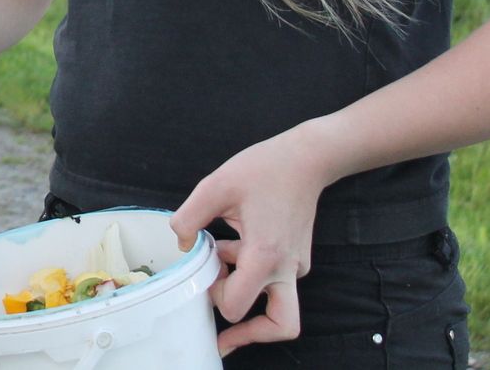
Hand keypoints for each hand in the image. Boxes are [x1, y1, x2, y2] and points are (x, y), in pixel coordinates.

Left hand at [170, 127, 336, 355]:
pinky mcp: (297, 259)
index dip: (214, 297)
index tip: (204, 273)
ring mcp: (296, 266)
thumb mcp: (215, 186)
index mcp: (265, 255)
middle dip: (248, 331)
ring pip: (277, 306)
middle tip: (219, 320)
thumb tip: (182, 245)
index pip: (236, 306)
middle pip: (279, 327)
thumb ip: (189, 218)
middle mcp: (287, 268)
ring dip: (244, 292)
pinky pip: (274, 281)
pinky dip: (250, 273)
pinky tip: (232, 244)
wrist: (307, 158)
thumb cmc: (263, 169)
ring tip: (220, 258)